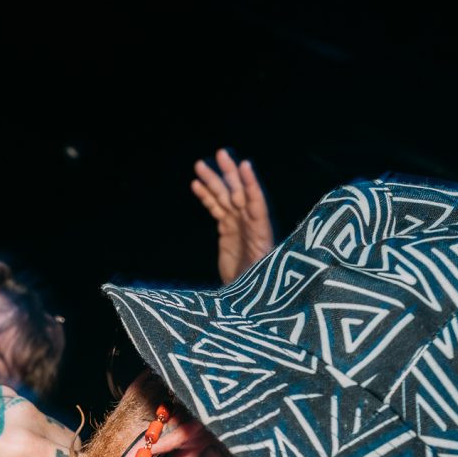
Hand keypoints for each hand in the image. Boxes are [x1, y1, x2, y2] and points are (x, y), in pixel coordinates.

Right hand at [192, 149, 272, 282]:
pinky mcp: (228, 232)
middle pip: (240, 194)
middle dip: (230, 174)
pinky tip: (196, 185)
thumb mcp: (258, 281)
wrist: (249, 302)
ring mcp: (239, 227)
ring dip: (214, 181)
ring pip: (225, 199)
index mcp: (262, 236)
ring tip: (200, 164)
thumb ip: (255, 270)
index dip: (251, 186)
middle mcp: (251, 226)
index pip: (256, 205)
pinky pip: (217, 209)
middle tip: (221, 153)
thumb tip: (254, 266)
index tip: (245, 166)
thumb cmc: (257, 292)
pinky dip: (207, 197)